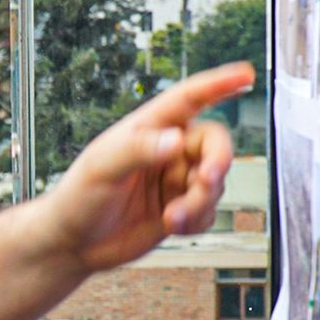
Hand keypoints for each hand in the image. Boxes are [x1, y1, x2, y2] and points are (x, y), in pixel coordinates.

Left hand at [30, 61, 252, 273]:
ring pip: (215, 183)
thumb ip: (139, 150)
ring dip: (200, 202)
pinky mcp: (181, 209)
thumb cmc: (77, 197)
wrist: (73, 245)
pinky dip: (198, 220)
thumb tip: (176, 141)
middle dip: (218, 163)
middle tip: (207, 180)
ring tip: (171, 217)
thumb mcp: (102, 168)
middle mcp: (167, 150)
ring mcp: (175, 181)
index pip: (189, 98)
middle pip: (215, 144)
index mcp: (148, 128)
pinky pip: (209, 211)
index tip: (246, 74)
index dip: (219, 84)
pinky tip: (172, 225)